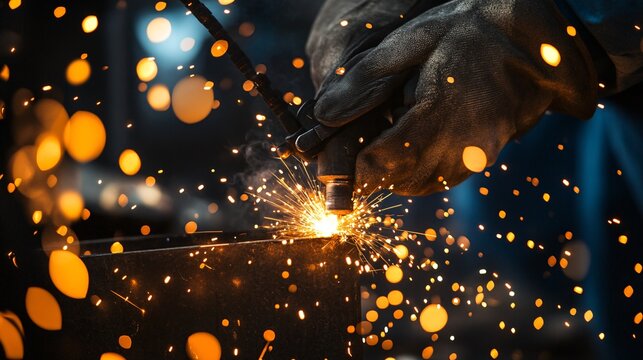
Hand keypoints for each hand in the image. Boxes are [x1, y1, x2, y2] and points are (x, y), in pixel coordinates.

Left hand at [314, 0, 597, 194]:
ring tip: (379, 142)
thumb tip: (325, 113)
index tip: (332, 167)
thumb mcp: (414, 41)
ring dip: (391, 173)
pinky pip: (439, 179)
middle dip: (368, 173)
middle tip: (350, 152)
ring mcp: (475, 156)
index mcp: (439, 114)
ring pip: (417, 185)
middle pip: (398, 181)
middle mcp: (460, 145)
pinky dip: (415, 170)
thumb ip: (366, 80)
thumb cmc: (473, 33)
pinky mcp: (483, 159)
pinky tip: (409, 142)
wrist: (540, 44)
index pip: (383, 162)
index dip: (353, 171)